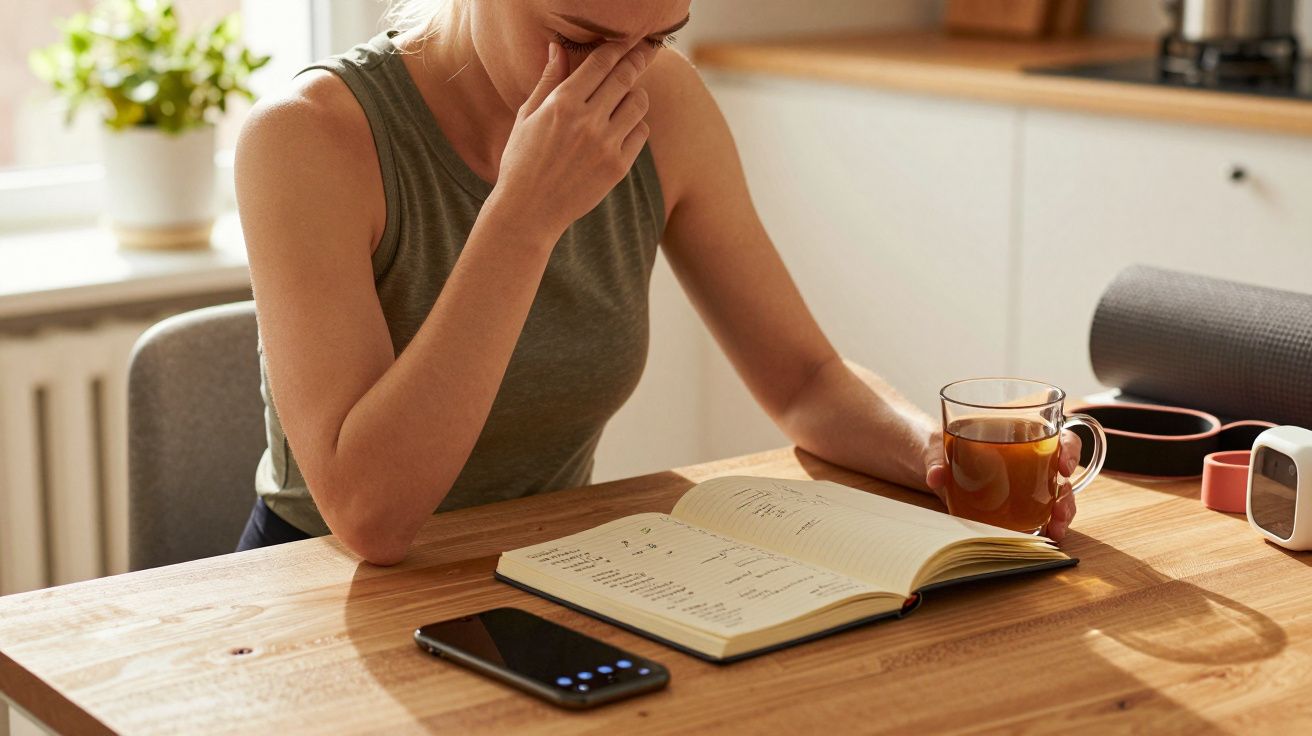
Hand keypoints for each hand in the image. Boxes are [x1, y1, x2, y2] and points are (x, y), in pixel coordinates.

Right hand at [493, 40, 657, 239]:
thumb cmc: (522, 160)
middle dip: (635, 61)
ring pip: (638, 103)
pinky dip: (636, 126)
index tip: (624, 44)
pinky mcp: (617, 167)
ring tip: (628, 97)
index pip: (600, 63)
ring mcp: (605, 145)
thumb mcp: (527, 116)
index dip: (616, 49)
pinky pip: (640, 133)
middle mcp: (586, 121)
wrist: (528, 210)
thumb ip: (548, 81)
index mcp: (562, 103)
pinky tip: (623, 127)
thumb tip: (558, 47)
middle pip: (624, 77)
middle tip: (643, 54)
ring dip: (636, 95)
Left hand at [924, 429, 1083, 542]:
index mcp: (1018, 434)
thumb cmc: (940, 445)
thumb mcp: (936, 447)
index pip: (1057, 436)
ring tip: (1056, 530)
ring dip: (1061, 513)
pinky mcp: (1013, 504)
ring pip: (1055, 496)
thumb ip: (935, 459)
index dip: (1069, 450)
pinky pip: (1037, 513)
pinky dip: (1044, 525)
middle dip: (1067, 494)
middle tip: (1059, 510)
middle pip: (1061, 474)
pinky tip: (1045, 536)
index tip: (1063, 467)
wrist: (930, 463)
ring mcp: (1023, 483)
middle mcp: (1028, 458)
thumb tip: (935, 476)